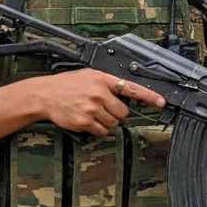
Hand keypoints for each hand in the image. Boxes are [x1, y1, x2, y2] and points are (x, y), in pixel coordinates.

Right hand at [29, 68, 165, 136]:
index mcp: (102, 79)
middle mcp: (98, 93)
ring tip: (92, 112)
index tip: (161, 101)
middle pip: (123, 112)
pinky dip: (98, 129)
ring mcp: (92, 109)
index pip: (131, 88)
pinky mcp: (85, 122)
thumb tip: (125, 93)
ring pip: (114, 123)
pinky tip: (87, 120)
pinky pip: (102, 131)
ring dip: (107, 121)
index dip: (149, 96)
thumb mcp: (89, 75)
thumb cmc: (67, 85)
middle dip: (117, 112)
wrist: (45, 95)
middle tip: (103, 107)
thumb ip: (107, 83)